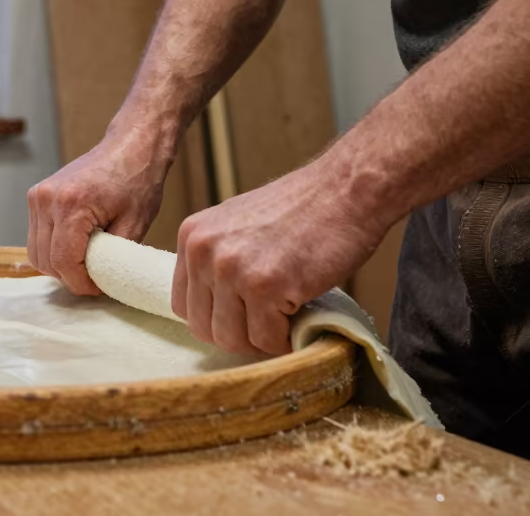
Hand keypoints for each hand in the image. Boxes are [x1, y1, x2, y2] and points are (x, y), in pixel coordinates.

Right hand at [28, 126, 172, 294]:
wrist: (130, 146)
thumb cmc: (137, 180)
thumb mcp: (134, 225)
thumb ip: (113, 258)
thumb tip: (100, 284)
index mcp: (71, 204)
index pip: (64, 262)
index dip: (81, 284)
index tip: (99, 289)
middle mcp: (47, 199)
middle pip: (45, 261)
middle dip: (69, 277)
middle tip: (95, 279)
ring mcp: (37, 196)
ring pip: (35, 252)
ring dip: (58, 265)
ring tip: (86, 263)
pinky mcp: (36, 196)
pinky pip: (36, 237)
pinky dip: (52, 249)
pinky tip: (76, 247)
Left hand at [171, 158, 394, 354]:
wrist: (346, 189)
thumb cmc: (301, 209)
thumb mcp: (237, 225)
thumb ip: (217, 260)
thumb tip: (214, 309)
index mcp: (191, 236)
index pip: (183, 304)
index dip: (215, 318)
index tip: (243, 316)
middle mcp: (203, 252)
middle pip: (202, 327)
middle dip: (237, 334)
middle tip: (269, 324)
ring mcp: (232, 270)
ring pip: (231, 339)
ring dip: (261, 340)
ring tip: (286, 320)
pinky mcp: (266, 286)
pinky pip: (267, 339)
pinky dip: (286, 340)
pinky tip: (300, 318)